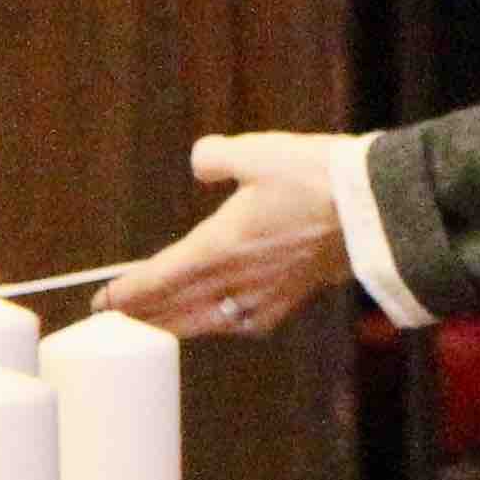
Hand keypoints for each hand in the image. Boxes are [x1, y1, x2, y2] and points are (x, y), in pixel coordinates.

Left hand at [102, 133, 357, 338]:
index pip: (159, 277)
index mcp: (220, 246)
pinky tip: (220, 321)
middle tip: (113, 323)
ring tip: (156, 328)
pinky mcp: (293, 298)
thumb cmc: (319, 179)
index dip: (126, 293)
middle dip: (142, 316)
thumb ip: (217, 156)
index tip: (102, 303)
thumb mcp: (259, 151)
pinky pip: (243, 323)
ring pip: (206, 322)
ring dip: (175, 326)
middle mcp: (237, 279)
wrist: (377, 210)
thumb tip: (201, 164)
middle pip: (176, 308)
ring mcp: (266, 294)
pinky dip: (220, 325)